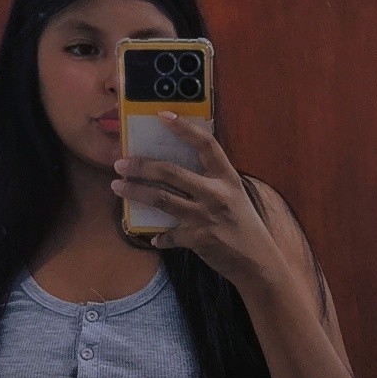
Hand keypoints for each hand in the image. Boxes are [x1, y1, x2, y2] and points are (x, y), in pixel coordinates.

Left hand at [110, 114, 275, 285]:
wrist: (258, 261)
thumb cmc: (244, 226)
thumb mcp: (234, 195)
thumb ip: (212, 181)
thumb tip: (177, 170)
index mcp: (227, 178)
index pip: (205, 144)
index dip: (184, 128)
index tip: (162, 116)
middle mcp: (216, 194)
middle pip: (171, 172)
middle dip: (141, 166)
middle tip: (121, 164)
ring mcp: (205, 217)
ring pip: (161, 198)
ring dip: (135, 192)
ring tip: (118, 187)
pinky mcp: (197, 239)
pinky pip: (168, 235)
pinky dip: (159, 237)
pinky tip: (153, 237)